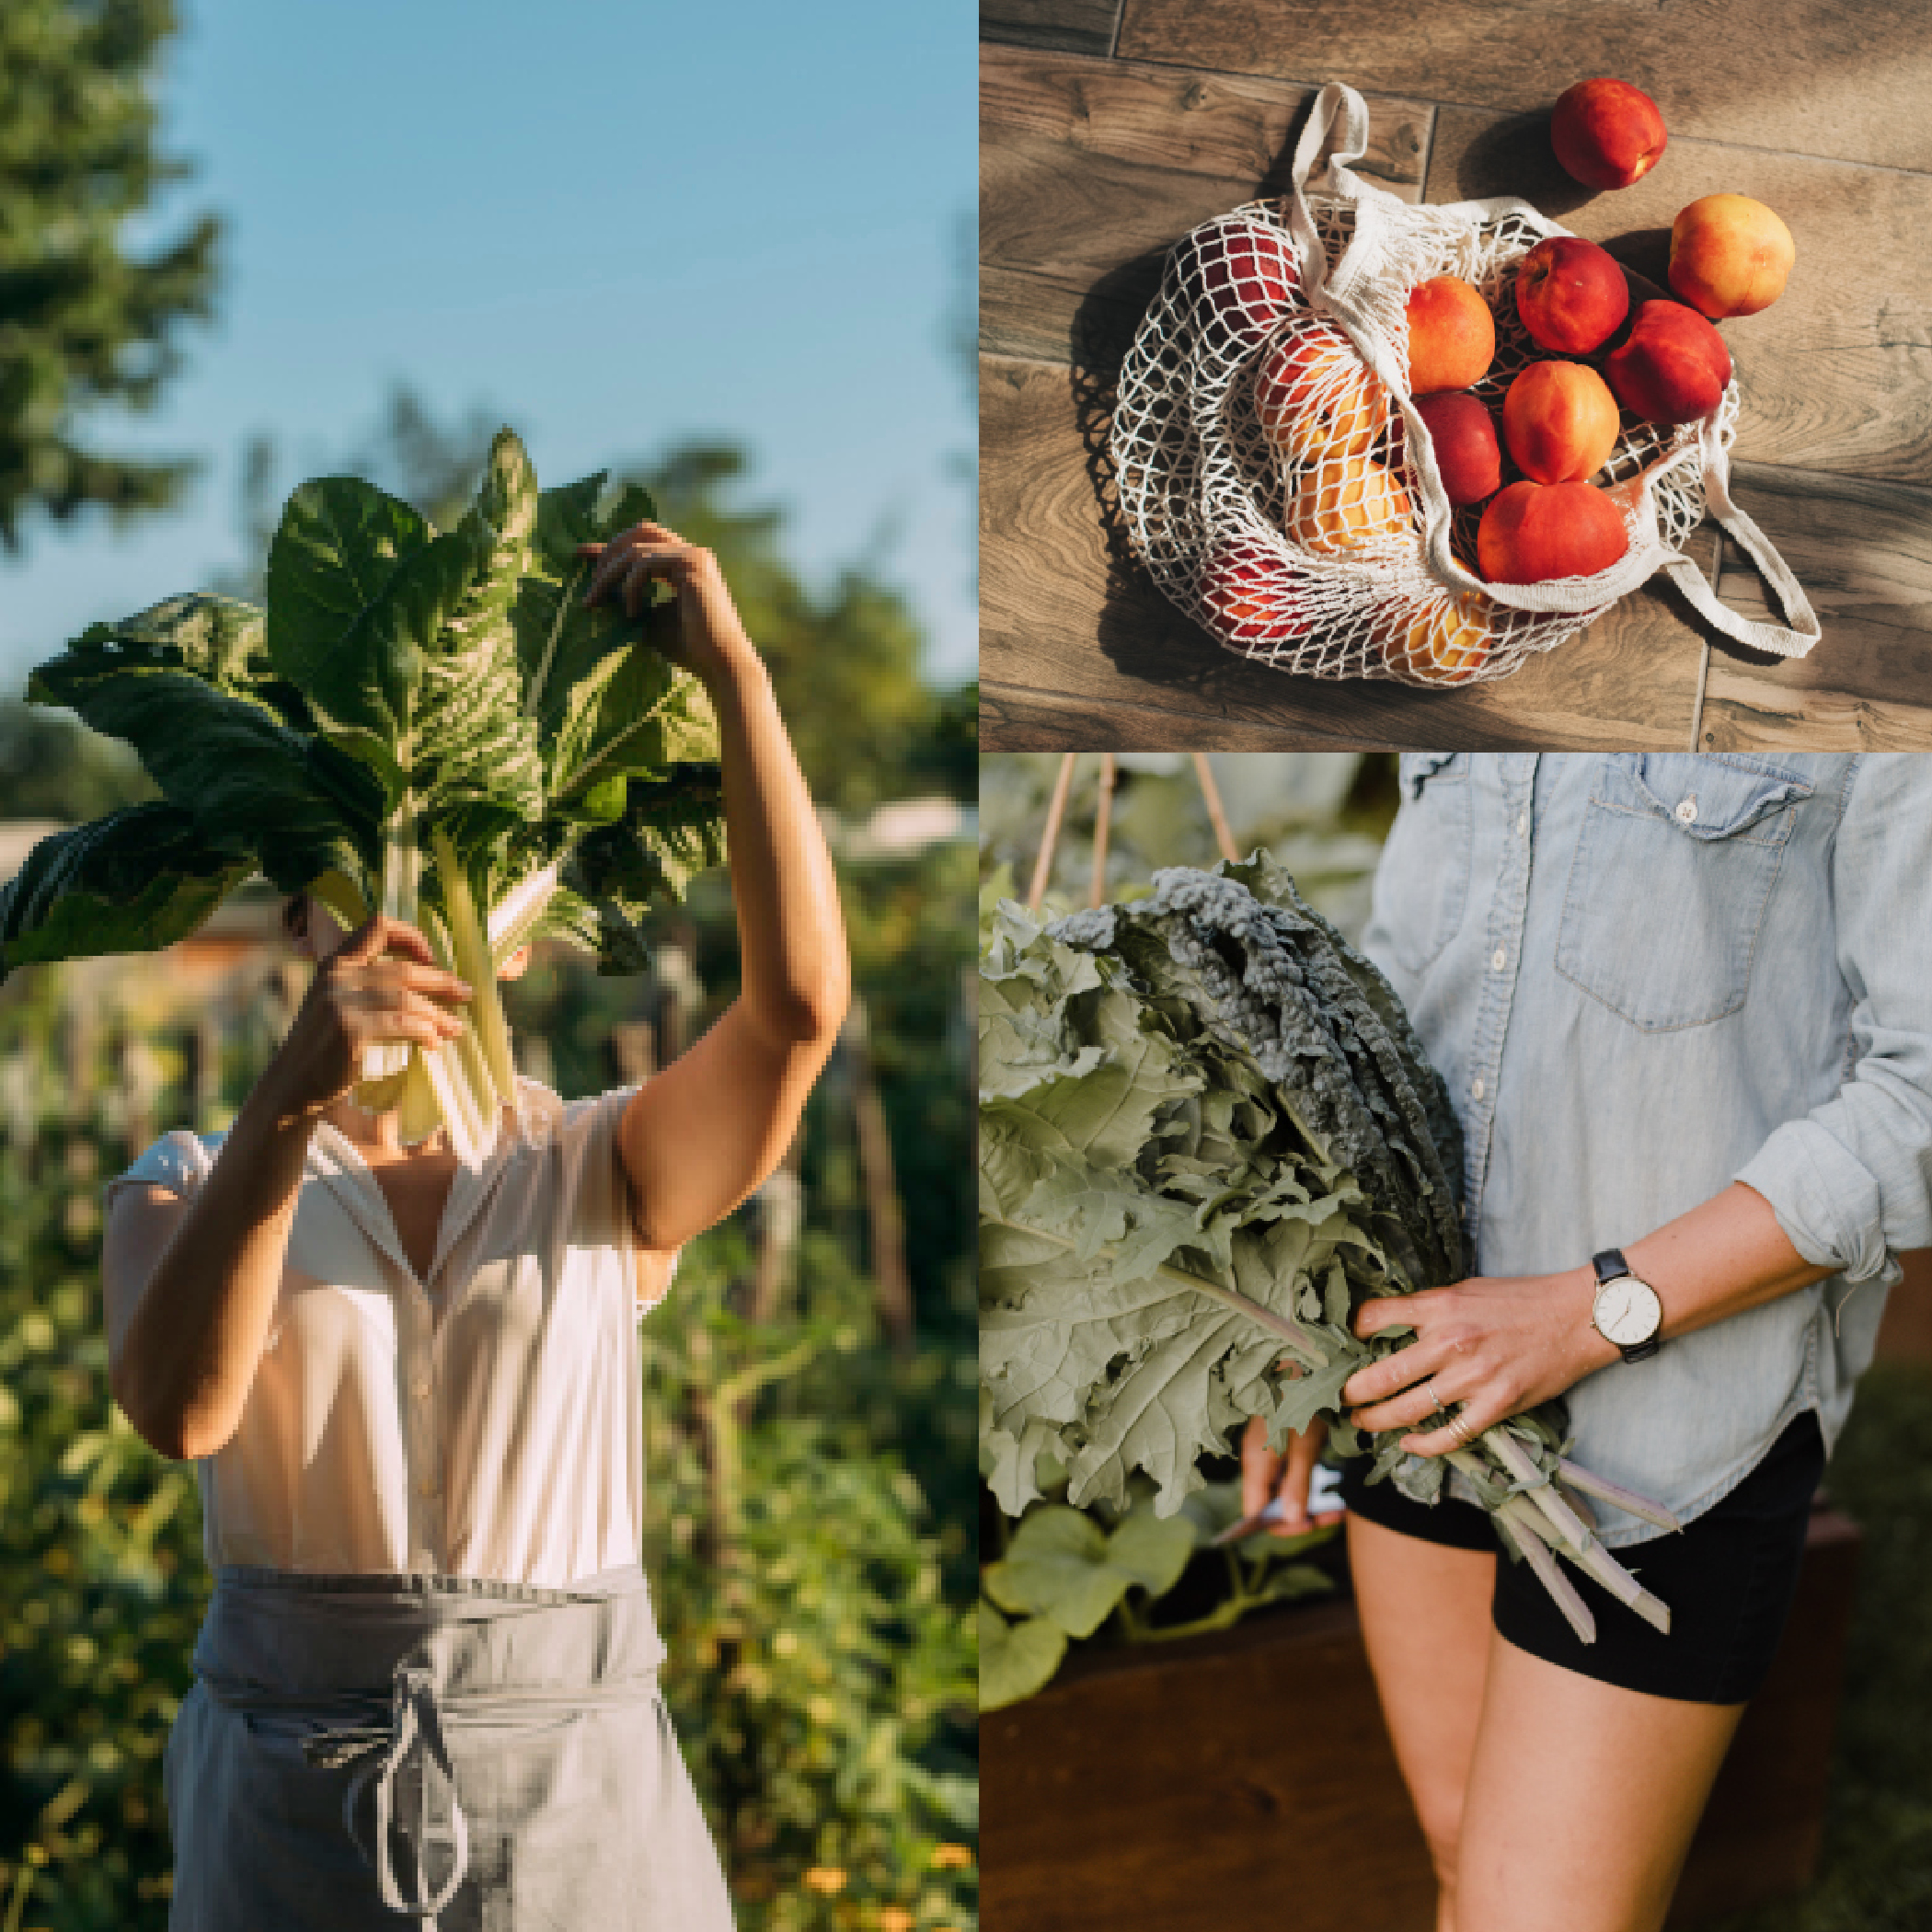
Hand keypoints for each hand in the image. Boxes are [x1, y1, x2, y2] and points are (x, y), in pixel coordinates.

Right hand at [258, 916, 471, 1123]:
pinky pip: (402, 1025)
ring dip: (438, 1015)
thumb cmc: (325, 1044)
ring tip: (456, 1028)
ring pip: (407, 1000)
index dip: (411, 937)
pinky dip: (425, 1032)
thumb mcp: (337, 1001)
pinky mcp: (349, 1029)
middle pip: (404, 970)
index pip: (377, 926)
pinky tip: (434, 1043)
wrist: (294, 1084)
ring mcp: (340, 1002)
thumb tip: (433, 981)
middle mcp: (335, 975)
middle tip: (467, 994)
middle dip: (442, 983)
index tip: (432, 959)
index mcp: (335, 962)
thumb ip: (368, 985)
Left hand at [578, 520, 755, 688]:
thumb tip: (596, 586)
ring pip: (636, 549)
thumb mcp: (648, 618)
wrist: (720, 664)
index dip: (610, 547)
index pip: (642, 543)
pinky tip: (633, 613)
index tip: (581, 554)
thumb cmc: (688, 649)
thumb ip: (626, 597)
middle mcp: (692, 554)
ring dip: (610, 575)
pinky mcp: (692, 563)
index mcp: (684, 564)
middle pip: (639, 531)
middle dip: (609, 552)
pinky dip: (630, 587)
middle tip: (591, 586)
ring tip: (598, 601)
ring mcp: (694, 555)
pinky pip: (644, 563)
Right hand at [1240, 1413, 1344, 1536]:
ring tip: (1337, 1507)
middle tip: (1333, 1516)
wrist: (1300, 1360)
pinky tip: (1329, 1487)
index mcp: (1256, 1465)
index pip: (1255, 1512)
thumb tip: (1292, 1521)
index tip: (1311, 1525)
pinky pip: (1289, 1475)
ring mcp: (1268, 1453)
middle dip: (1301, 1515)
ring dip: (1308, 1502)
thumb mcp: (1304, 1446)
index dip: (1280, 1525)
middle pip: (1271, 1504)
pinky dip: (1308, 1485)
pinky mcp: (1281, 1445)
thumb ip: (1296, 1484)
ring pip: (1283, 1491)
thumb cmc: (1300, 1402)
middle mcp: (1258, 1462)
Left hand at [1341, 1269, 1618, 1456]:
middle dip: (1351, 1392)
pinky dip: (1423, 1444)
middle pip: (1380, 1375)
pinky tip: (1409, 1443)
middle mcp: (1450, 1342)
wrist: (1578, 1315)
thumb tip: (1389, 1323)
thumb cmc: (1521, 1299)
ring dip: (1376, 1420)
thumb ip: (1428, 1308)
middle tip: (1339, 1398)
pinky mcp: (1496, 1404)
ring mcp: (1473, 1377)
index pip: (1373, 1318)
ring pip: (1406, 1409)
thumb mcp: (1466, 1289)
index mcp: (1439, 1307)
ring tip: (1361, 1422)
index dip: (1349, 1334)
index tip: (1340, 1346)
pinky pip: (1449, 1434)